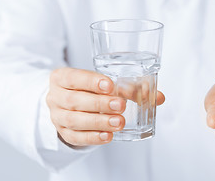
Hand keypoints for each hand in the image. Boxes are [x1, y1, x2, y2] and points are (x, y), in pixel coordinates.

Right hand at [46, 67, 164, 146]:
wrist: (69, 103)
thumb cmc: (89, 89)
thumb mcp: (103, 84)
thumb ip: (130, 88)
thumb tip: (159, 97)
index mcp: (62, 78)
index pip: (73, 77)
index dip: (90, 81)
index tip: (110, 85)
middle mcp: (55, 96)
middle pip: (74, 100)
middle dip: (99, 103)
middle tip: (120, 106)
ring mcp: (57, 116)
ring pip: (75, 120)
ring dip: (98, 122)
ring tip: (119, 122)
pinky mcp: (64, 133)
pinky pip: (76, 137)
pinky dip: (93, 137)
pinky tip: (108, 136)